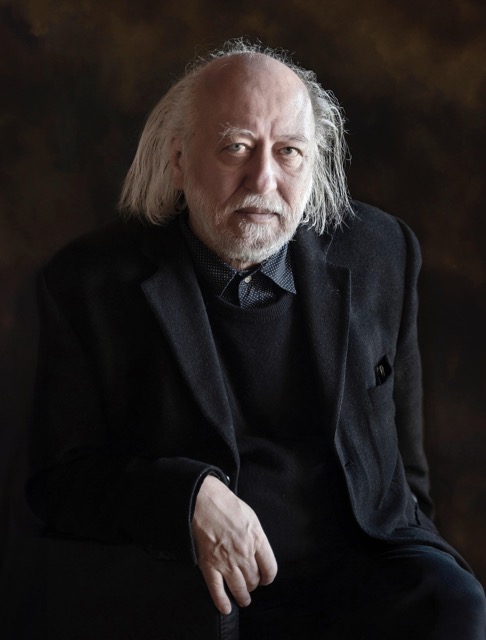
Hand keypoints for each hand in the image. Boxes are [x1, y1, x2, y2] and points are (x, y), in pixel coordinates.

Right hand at [192, 475, 277, 614]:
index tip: (265, 579)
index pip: (270, 569)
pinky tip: (226, 608)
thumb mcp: (251, 517)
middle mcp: (244, 554)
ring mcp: (226, 562)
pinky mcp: (209, 566)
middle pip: (254, 580)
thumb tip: (258, 551)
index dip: (268, 577)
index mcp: (257, 540)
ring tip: (243, 599)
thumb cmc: (227, 505)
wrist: (204, 501)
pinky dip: (222, 602)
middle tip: (251, 584)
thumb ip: (256, 537)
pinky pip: (217, 591)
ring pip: (239, 589)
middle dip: (254, 584)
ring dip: (243, 597)